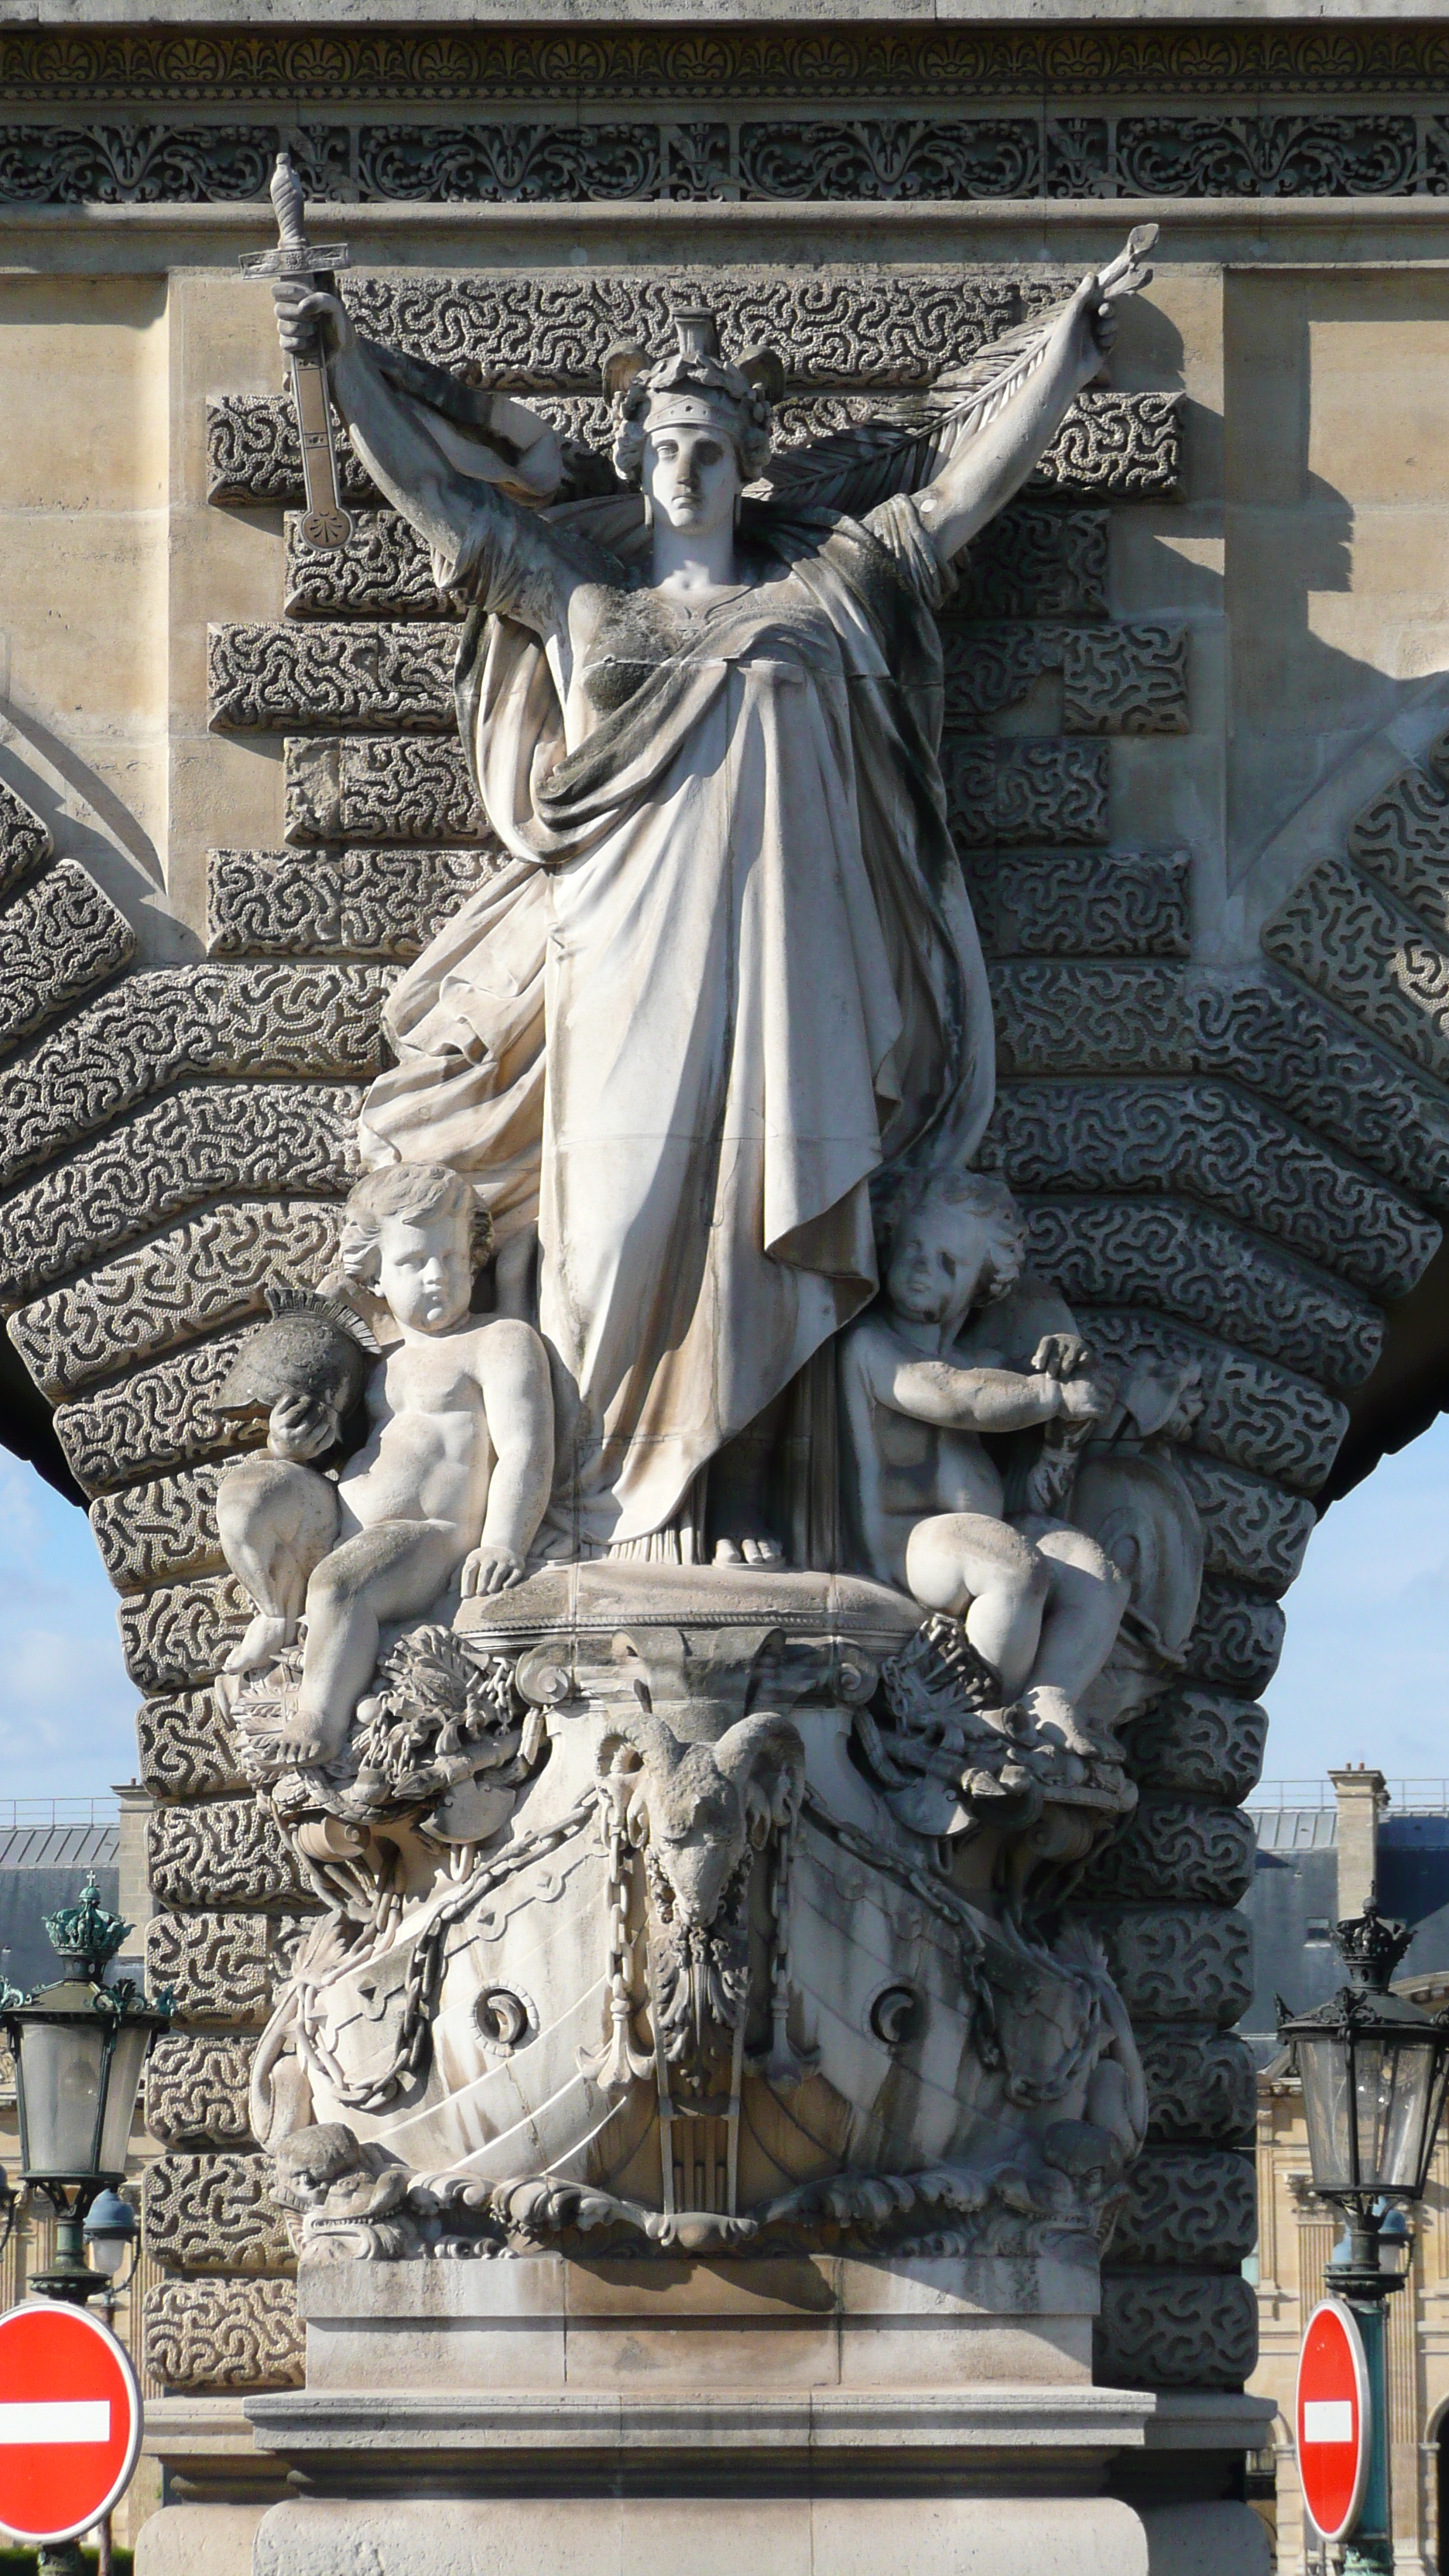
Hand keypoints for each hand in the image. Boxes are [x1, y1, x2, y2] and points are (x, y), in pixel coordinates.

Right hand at [267, 1393, 338, 1461]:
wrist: (284, 1449)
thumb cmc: (283, 1425)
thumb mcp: (278, 1412)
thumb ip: (287, 1400)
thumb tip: (302, 1394)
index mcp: (282, 1426)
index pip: (296, 1411)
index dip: (304, 1402)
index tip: (307, 1398)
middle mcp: (294, 1437)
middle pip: (311, 1419)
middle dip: (318, 1407)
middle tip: (319, 1402)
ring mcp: (306, 1445)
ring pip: (323, 1427)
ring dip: (326, 1416)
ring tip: (324, 1410)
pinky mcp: (315, 1451)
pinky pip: (329, 1438)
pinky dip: (331, 1428)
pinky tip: (326, 1423)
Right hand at [273, 280, 354, 368]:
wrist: (340, 343)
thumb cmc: (333, 319)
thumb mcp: (332, 305)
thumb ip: (319, 300)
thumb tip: (301, 307)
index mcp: (291, 297)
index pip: (276, 290)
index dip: (291, 292)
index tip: (308, 294)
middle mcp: (285, 311)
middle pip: (279, 309)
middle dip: (301, 314)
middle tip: (316, 317)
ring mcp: (284, 328)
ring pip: (284, 327)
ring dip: (305, 329)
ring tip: (316, 330)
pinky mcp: (287, 345)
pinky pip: (287, 343)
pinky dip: (303, 342)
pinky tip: (312, 341)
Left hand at [461, 1542, 526, 1597]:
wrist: (504, 1548)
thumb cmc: (482, 1563)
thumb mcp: (470, 1564)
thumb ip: (458, 1577)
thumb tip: (450, 1590)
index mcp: (475, 1557)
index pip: (469, 1570)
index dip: (467, 1583)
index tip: (466, 1596)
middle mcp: (490, 1557)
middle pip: (485, 1570)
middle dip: (482, 1582)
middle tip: (480, 1594)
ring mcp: (505, 1560)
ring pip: (499, 1571)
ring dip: (495, 1581)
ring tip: (491, 1591)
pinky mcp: (517, 1565)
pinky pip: (515, 1573)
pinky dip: (511, 1580)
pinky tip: (506, 1587)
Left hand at [1031, 1333, 1092, 1380]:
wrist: (1078, 1348)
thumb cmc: (1057, 1355)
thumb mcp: (1047, 1355)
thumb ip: (1039, 1359)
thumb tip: (1034, 1364)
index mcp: (1051, 1340)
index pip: (1045, 1343)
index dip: (1042, 1355)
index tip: (1039, 1368)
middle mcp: (1063, 1340)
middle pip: (1056, 1354)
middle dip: (1052, 1367)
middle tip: (1050, 1377)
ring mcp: (1075, 1344)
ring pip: (1068, 1359)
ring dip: (1064, 1368)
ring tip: (1062, 1375)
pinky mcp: (1086, 1350)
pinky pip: (1083, 1358)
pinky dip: (1080, 1363)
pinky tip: (1078, 1368)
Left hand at [1051, 272, 1118, 386]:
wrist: (1065, 371)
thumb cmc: (1063, 342)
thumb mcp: (1071, 314)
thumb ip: (1082, 296)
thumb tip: (1092, 275)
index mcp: (1079, 313)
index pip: (1096, 298)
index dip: (1103, 295)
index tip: (1104, 295)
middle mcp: (1088, 323)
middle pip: (1108, 309)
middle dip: (1109, 309)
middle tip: (1104, 311)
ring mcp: (1096, 336)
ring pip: (1113, 323)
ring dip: (1109, 325)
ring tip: (1099, 332)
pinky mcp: (1103, 349)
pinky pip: (1114, 338)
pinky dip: (1110, 339)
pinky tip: (1102, 344)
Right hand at [1055, 1371, 1114, 1426]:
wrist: (1050, 1392)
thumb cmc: (1061, 1384)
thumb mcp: (1078, 1373)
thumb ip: (1090, 1377)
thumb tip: (1100, 1384)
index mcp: (1094, 1373)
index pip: (1115, 1379)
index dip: (1113, 1387)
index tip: (1108, 1393)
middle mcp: (1097, 1383)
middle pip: (1112, 1394)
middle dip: (1108, 1401)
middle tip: (1102, 1406)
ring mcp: (1095, 1395)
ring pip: (1109, 1404)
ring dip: (1105, 1410)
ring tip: (1099, 1414)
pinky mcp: (1091, 1407)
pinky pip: (1104, 1413)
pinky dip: (1102, 1418)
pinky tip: (1098, 1420)